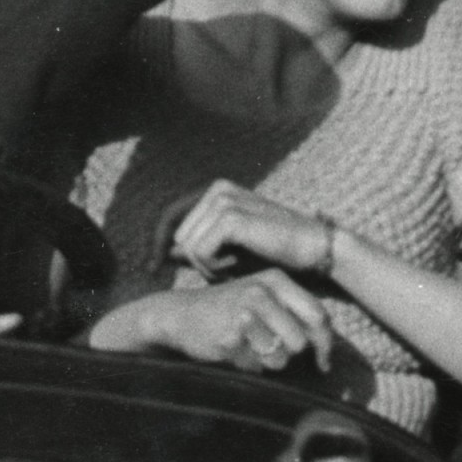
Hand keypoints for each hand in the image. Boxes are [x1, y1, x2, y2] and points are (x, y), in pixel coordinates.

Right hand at [106, 270, 332, 371]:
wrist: (180, 314)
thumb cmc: (229, 310)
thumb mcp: (263, 298)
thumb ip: (295, 315)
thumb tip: (326, 353)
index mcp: (276, 280)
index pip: (318, 316)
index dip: (325, 344)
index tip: (323, 363)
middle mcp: (261, 292)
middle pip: (300, 342)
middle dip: (289, 354)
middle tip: (269, 350)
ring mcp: (243, 313)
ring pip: (279, 359)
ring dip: (268, 363)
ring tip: (249, 349)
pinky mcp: (227, 337)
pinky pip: (253, 367)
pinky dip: (246, 366)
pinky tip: (232, 352)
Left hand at [170, 180, 332, 278]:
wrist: (311, 250)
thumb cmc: (272, 252)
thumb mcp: (229, 249)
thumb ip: (198, 247)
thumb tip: (167, 253)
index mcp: (215, 191)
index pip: (169, 218)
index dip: (157, 245)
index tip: (150, 270)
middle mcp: (217, 189)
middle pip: (177, 237)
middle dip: (193, 262)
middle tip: (224, 272)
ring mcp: (224, 200)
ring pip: (189, 248)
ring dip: (207, 268)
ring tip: (234, 268)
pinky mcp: (231, 218)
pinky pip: (201, 253)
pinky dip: (214, 269)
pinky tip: (235, 268)